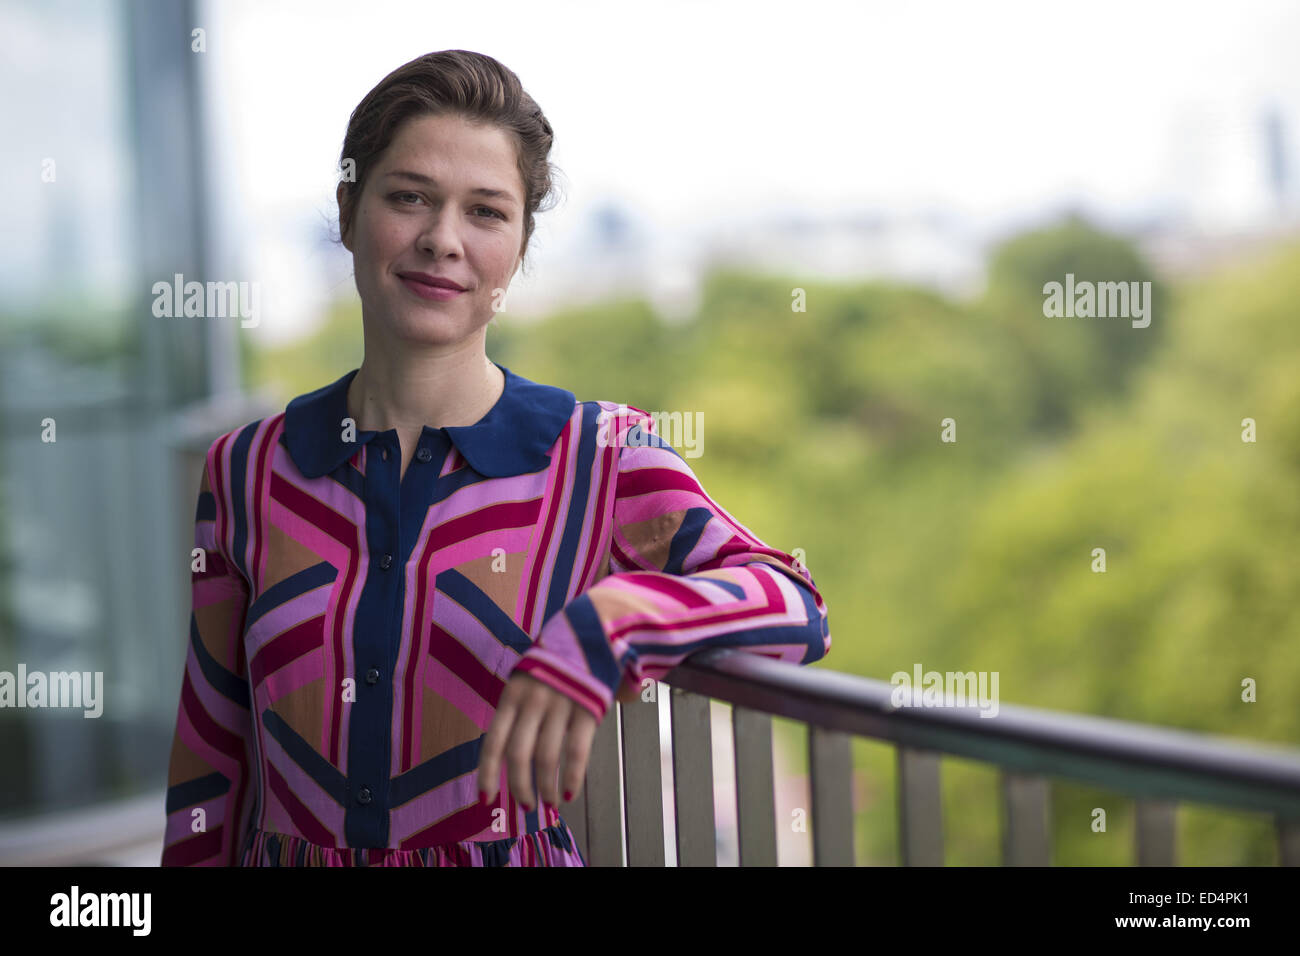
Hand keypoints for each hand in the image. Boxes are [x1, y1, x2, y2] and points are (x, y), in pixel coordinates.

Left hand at [476, 671, 598, 809]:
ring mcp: (560, 704)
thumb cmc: (553, 664)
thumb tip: (506, 750)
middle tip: (526, 806)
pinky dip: (573, 777)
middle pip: (518, 755)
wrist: (590, 630)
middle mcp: (532, 700)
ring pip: (546, 758)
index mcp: (511, 694)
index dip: (487, 774)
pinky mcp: (587, 707)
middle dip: (520, 787)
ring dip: (546, 788)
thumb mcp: (526, 679)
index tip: (487, 799)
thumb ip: (517, 712)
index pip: (493, 742)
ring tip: (550, 802)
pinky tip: (571, 793)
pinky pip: (577, 751)